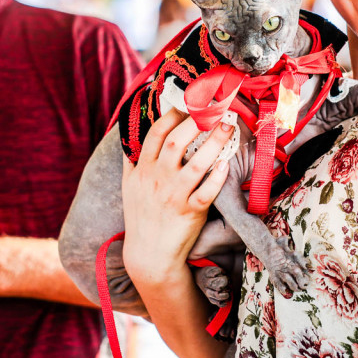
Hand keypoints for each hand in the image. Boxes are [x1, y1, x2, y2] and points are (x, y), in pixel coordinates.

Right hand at [122, 108, 233, 289]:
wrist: (148, 256)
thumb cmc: (141, 217)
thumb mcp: (130, 188)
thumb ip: (131, 162)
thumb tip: (129, 139)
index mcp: (143, 170)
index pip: (155, 134)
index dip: (172, 114)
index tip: (188, 101)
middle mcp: (157, 179)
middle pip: (176, 142)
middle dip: (197, 121)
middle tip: (215, 107)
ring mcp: (174, 196)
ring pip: (196, 164)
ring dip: (214, 142)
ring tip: (228, 126)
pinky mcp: (190, 212)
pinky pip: (206, 192)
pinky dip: (217, 178)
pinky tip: (226, 164)